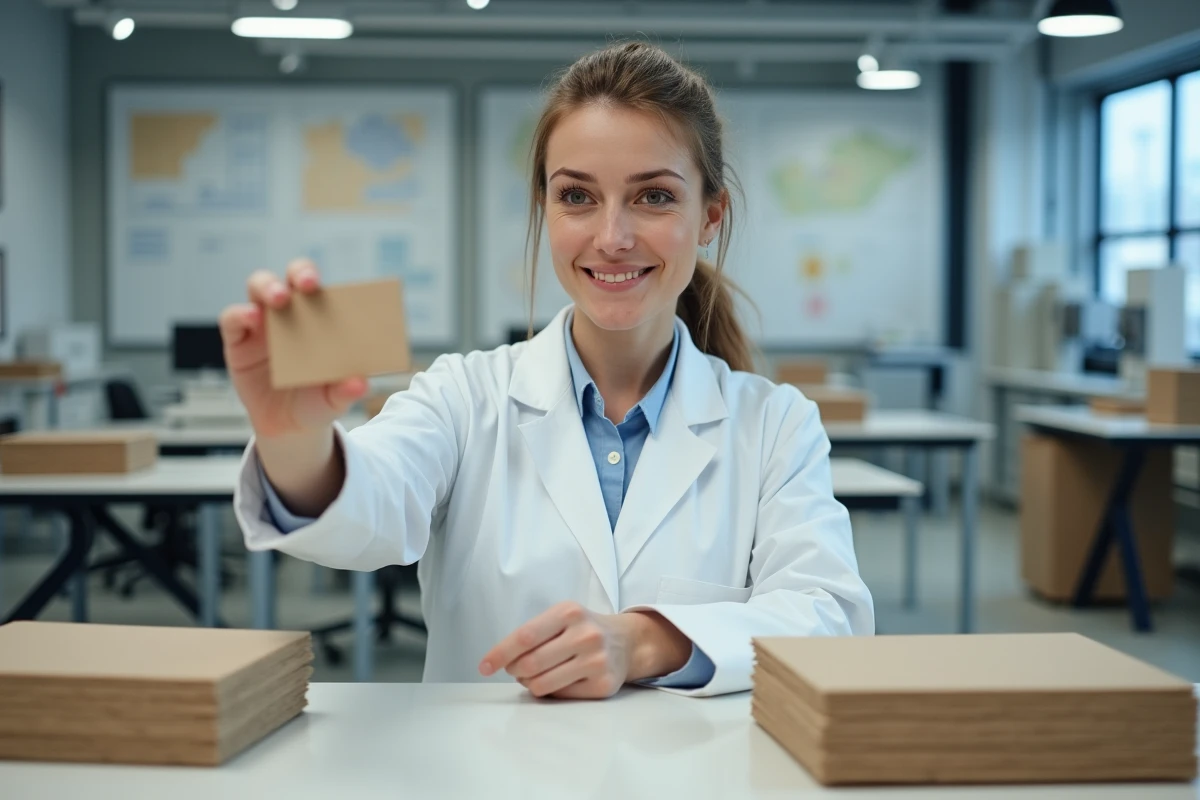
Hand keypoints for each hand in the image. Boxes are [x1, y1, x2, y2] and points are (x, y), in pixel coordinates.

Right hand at [219, 259, 366, 439]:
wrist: (287, 427)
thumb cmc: (316, 401)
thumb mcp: (334, 399)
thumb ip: (346, 390)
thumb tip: (361, 383)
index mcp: (320, 319)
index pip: (323, 288)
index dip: (331, 281)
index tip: (339, 287)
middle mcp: (291, 313)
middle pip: (291, 277)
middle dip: (301, 272)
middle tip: (309, 283)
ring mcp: (262, 323)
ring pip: (259, 286)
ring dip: (269, 286)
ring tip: (279, 299)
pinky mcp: (237, 339)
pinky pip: (232, 318)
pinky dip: (240, 313)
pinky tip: (252, 318)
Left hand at [478, 602, 692, 699]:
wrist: (627, 641)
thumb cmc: (583, 628)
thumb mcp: (561, 617)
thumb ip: (534, 634)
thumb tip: (502, 661)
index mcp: (569, 612)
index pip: (525, 636)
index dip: (500, 653)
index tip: (484, 666)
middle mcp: (585, 635)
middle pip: (530, 664)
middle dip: (516, 670)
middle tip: (518, 669)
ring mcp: (596, 660)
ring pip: (541, 684)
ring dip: (530, 683)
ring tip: (537, 674)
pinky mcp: (602, 684)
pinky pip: (560, 695)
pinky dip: (551, 691)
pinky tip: (560, 679)